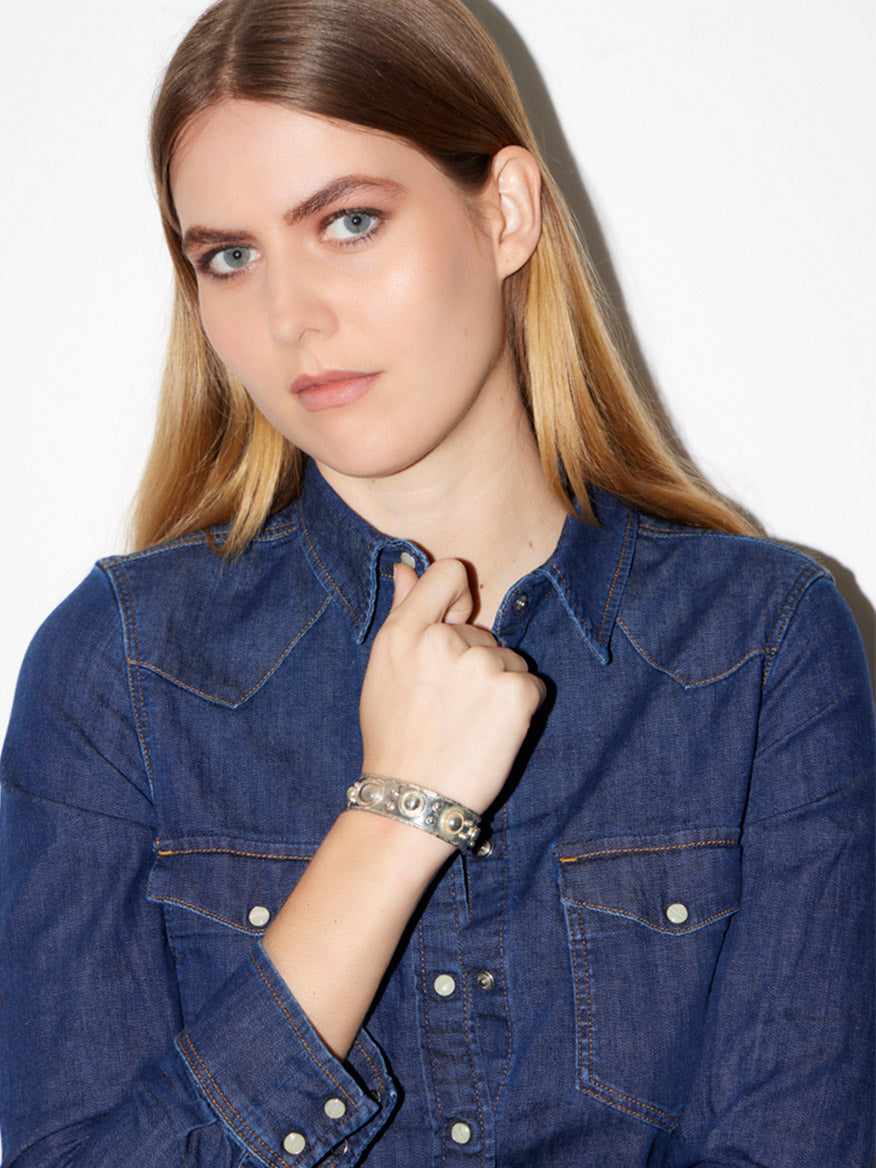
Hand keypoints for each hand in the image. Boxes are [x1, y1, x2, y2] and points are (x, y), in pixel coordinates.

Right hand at [359, 559, 545, 812]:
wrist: (413, 798)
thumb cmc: (395, 735)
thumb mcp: (384, 669)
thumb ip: (403, 611)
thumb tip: (407, 565)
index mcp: (405, 631)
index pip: (448, 573)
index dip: (457, 597)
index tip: (453, 625)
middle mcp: (442, 641)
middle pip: (482, 631)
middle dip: (474, 662)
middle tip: (448, 707)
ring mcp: (482, 665)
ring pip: (509, 660)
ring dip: (498, 687)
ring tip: (467, 724)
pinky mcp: (516, 692)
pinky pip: (532, 685)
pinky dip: (521, 709)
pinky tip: (491, 734)